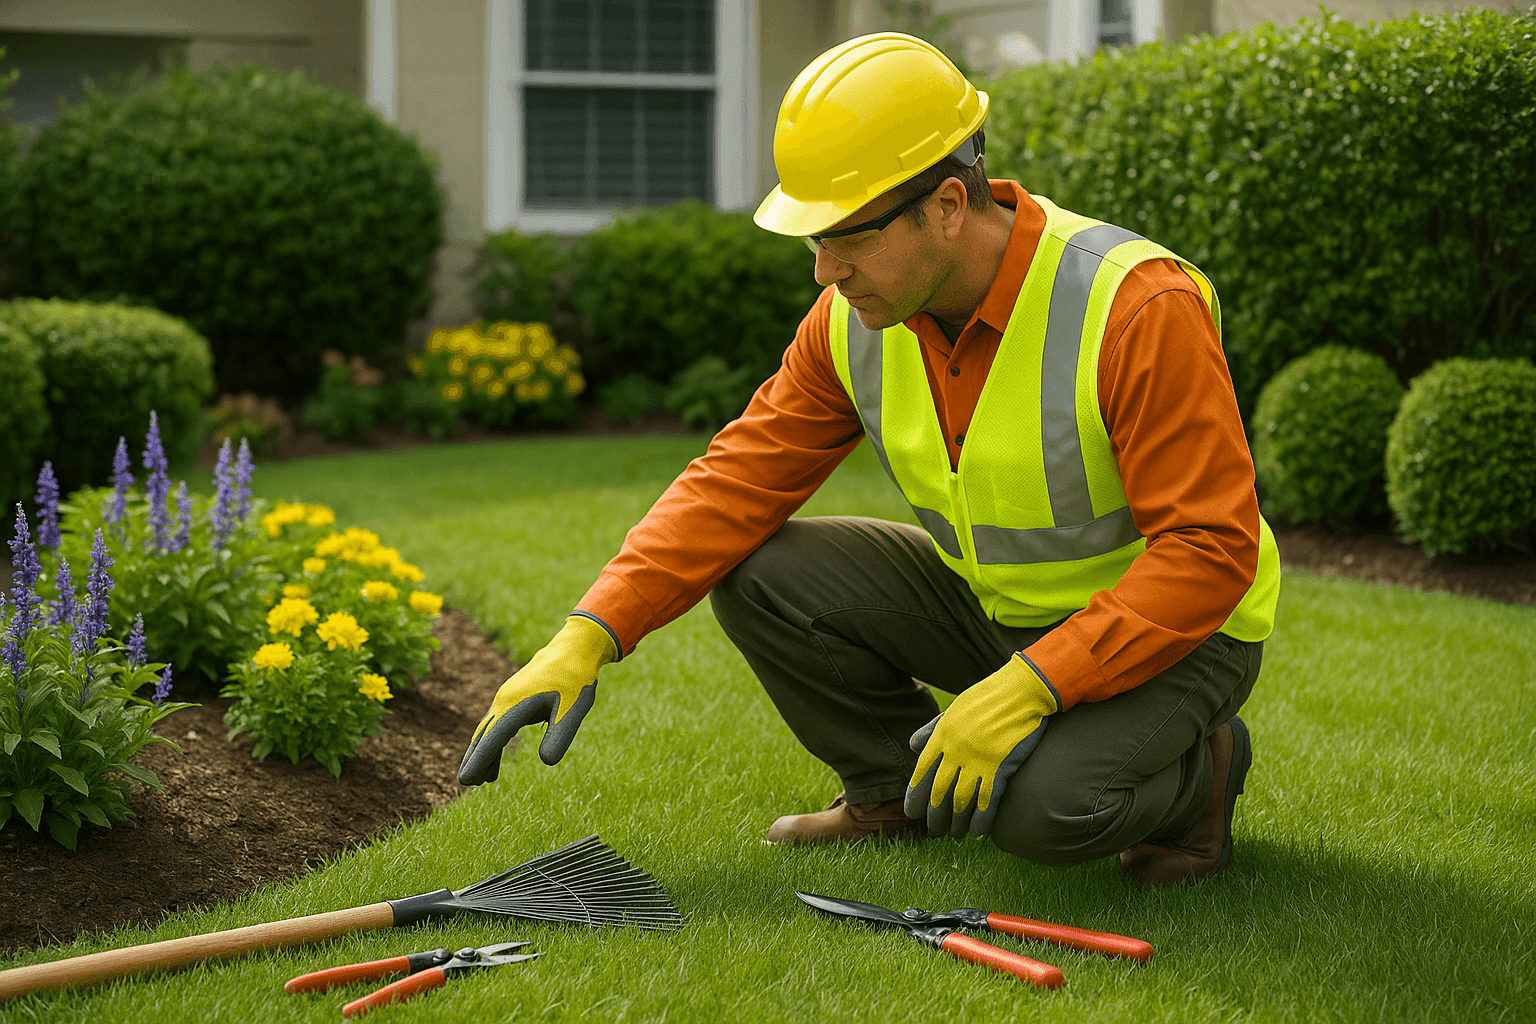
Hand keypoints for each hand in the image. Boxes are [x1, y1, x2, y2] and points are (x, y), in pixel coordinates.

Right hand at [457, 615, 617, 784]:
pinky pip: (498, 723)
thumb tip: (547, 762)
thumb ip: (560, 735)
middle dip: (474, 759)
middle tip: (465, 783)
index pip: (492, 738)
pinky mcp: (514, 697)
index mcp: (516, 704)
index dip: (478, 760)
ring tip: (481, 780)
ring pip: (489, 729)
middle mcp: (505, 700)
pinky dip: (494, 742)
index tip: (464, 781)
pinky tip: (496, 759)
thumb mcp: (572, 709)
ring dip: (484, 753)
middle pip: (484, 735)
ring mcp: (507, 697)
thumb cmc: (574, 680)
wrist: (573, 649)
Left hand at [904, 654, 1058, 837]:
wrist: (1021, 692)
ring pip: (961, 801)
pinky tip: (977, 833)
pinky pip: (987, 801)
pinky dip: (981, 820)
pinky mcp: (1001, 767)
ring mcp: (978, 760)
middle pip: (939, 791)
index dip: (915, 795)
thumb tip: (912, 745)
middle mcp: (956, 751)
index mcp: (942, 736)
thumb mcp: (954, 710)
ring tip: (954, 835)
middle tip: (933, 831)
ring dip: (956, 822)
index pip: (922, 772)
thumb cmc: (987, 699)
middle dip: (934, 816)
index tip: (911, 813)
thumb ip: (932, 729)